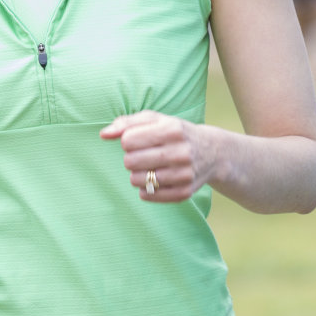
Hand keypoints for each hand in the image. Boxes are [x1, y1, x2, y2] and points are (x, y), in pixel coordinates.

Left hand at [100, 111, 217, 201]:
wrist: (212, 152)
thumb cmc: (175, 132)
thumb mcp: (155, 119)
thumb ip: (126, 123)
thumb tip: (103, 134)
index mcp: (172, 129)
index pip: (128, 140)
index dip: (128, 141)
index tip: (140, 140)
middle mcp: (181, 152)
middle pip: (130, 162)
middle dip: (131, 158)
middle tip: (144, 155)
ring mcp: (184, 174)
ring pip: (137, 181)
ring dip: (137, 174)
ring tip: (150, 167)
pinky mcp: (184, 192)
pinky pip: (148, 195)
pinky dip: (146, 189)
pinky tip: (155, 179)